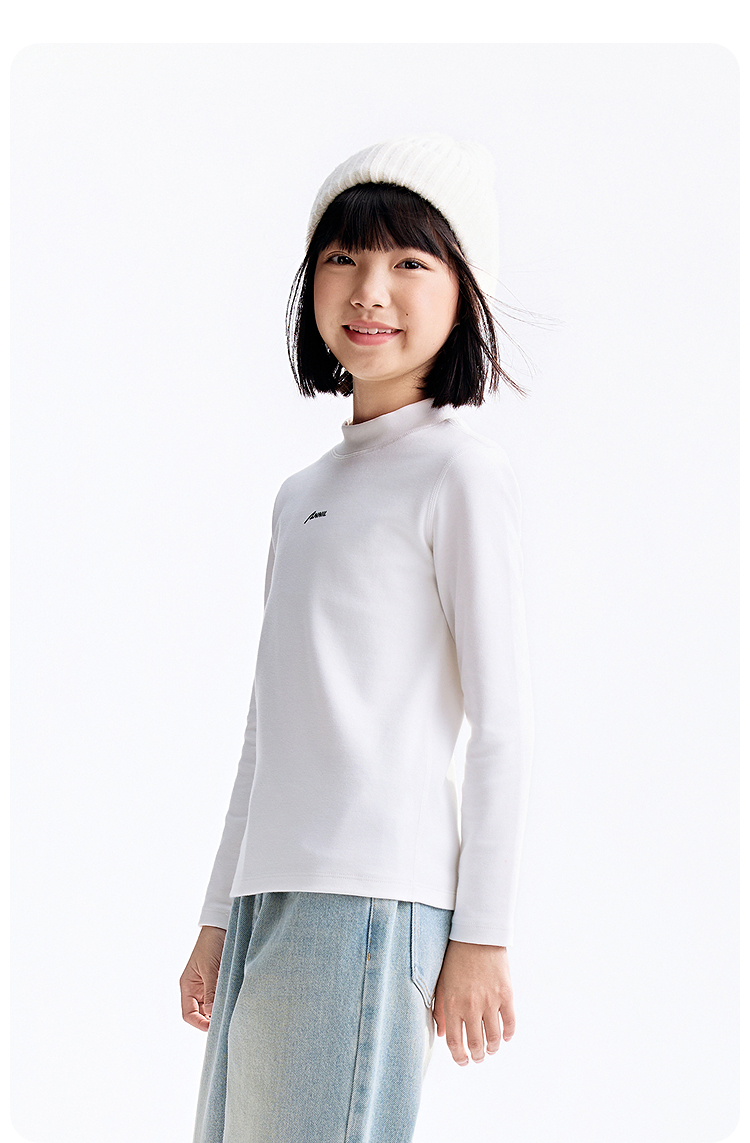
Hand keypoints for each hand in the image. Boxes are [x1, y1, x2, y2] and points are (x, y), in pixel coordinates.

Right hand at [180, 925, 226, 1031]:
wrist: (221, 926)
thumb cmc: (210, 944)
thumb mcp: (209, 968)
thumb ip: (211, 990)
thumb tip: (211, 1012)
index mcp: (188, 986)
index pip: (189, 1014)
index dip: (199, 1023)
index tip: (212, 1027)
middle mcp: (197, 989)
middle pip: (201, 1013)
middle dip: (211, 1019)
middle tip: (226, 1022)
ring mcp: (208, 985)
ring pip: (212, 1006)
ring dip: (220, 1010)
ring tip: (232, 1012)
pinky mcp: (220, 981)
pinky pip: (221, 996)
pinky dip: (227, 1001)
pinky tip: (235, 1002)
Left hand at [433, 939, 514, 1065]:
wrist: (476, 935)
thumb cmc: (455, 958)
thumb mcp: (441, 983)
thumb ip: (440, 1010)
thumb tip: (441, 1035)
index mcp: (452, 1004)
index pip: (455, 1042)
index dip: (459, 1057)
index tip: (463, 1061)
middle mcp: (471, 1006)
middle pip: (476, 1043)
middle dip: (477, 1056)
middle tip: (478, 1058)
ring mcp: (491, 1001)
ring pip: (494, 1037)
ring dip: (492, 1048)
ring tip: (490, 1050)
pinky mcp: (506, 994)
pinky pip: (510, 1022)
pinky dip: (508, 1034)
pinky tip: (505, 1037)